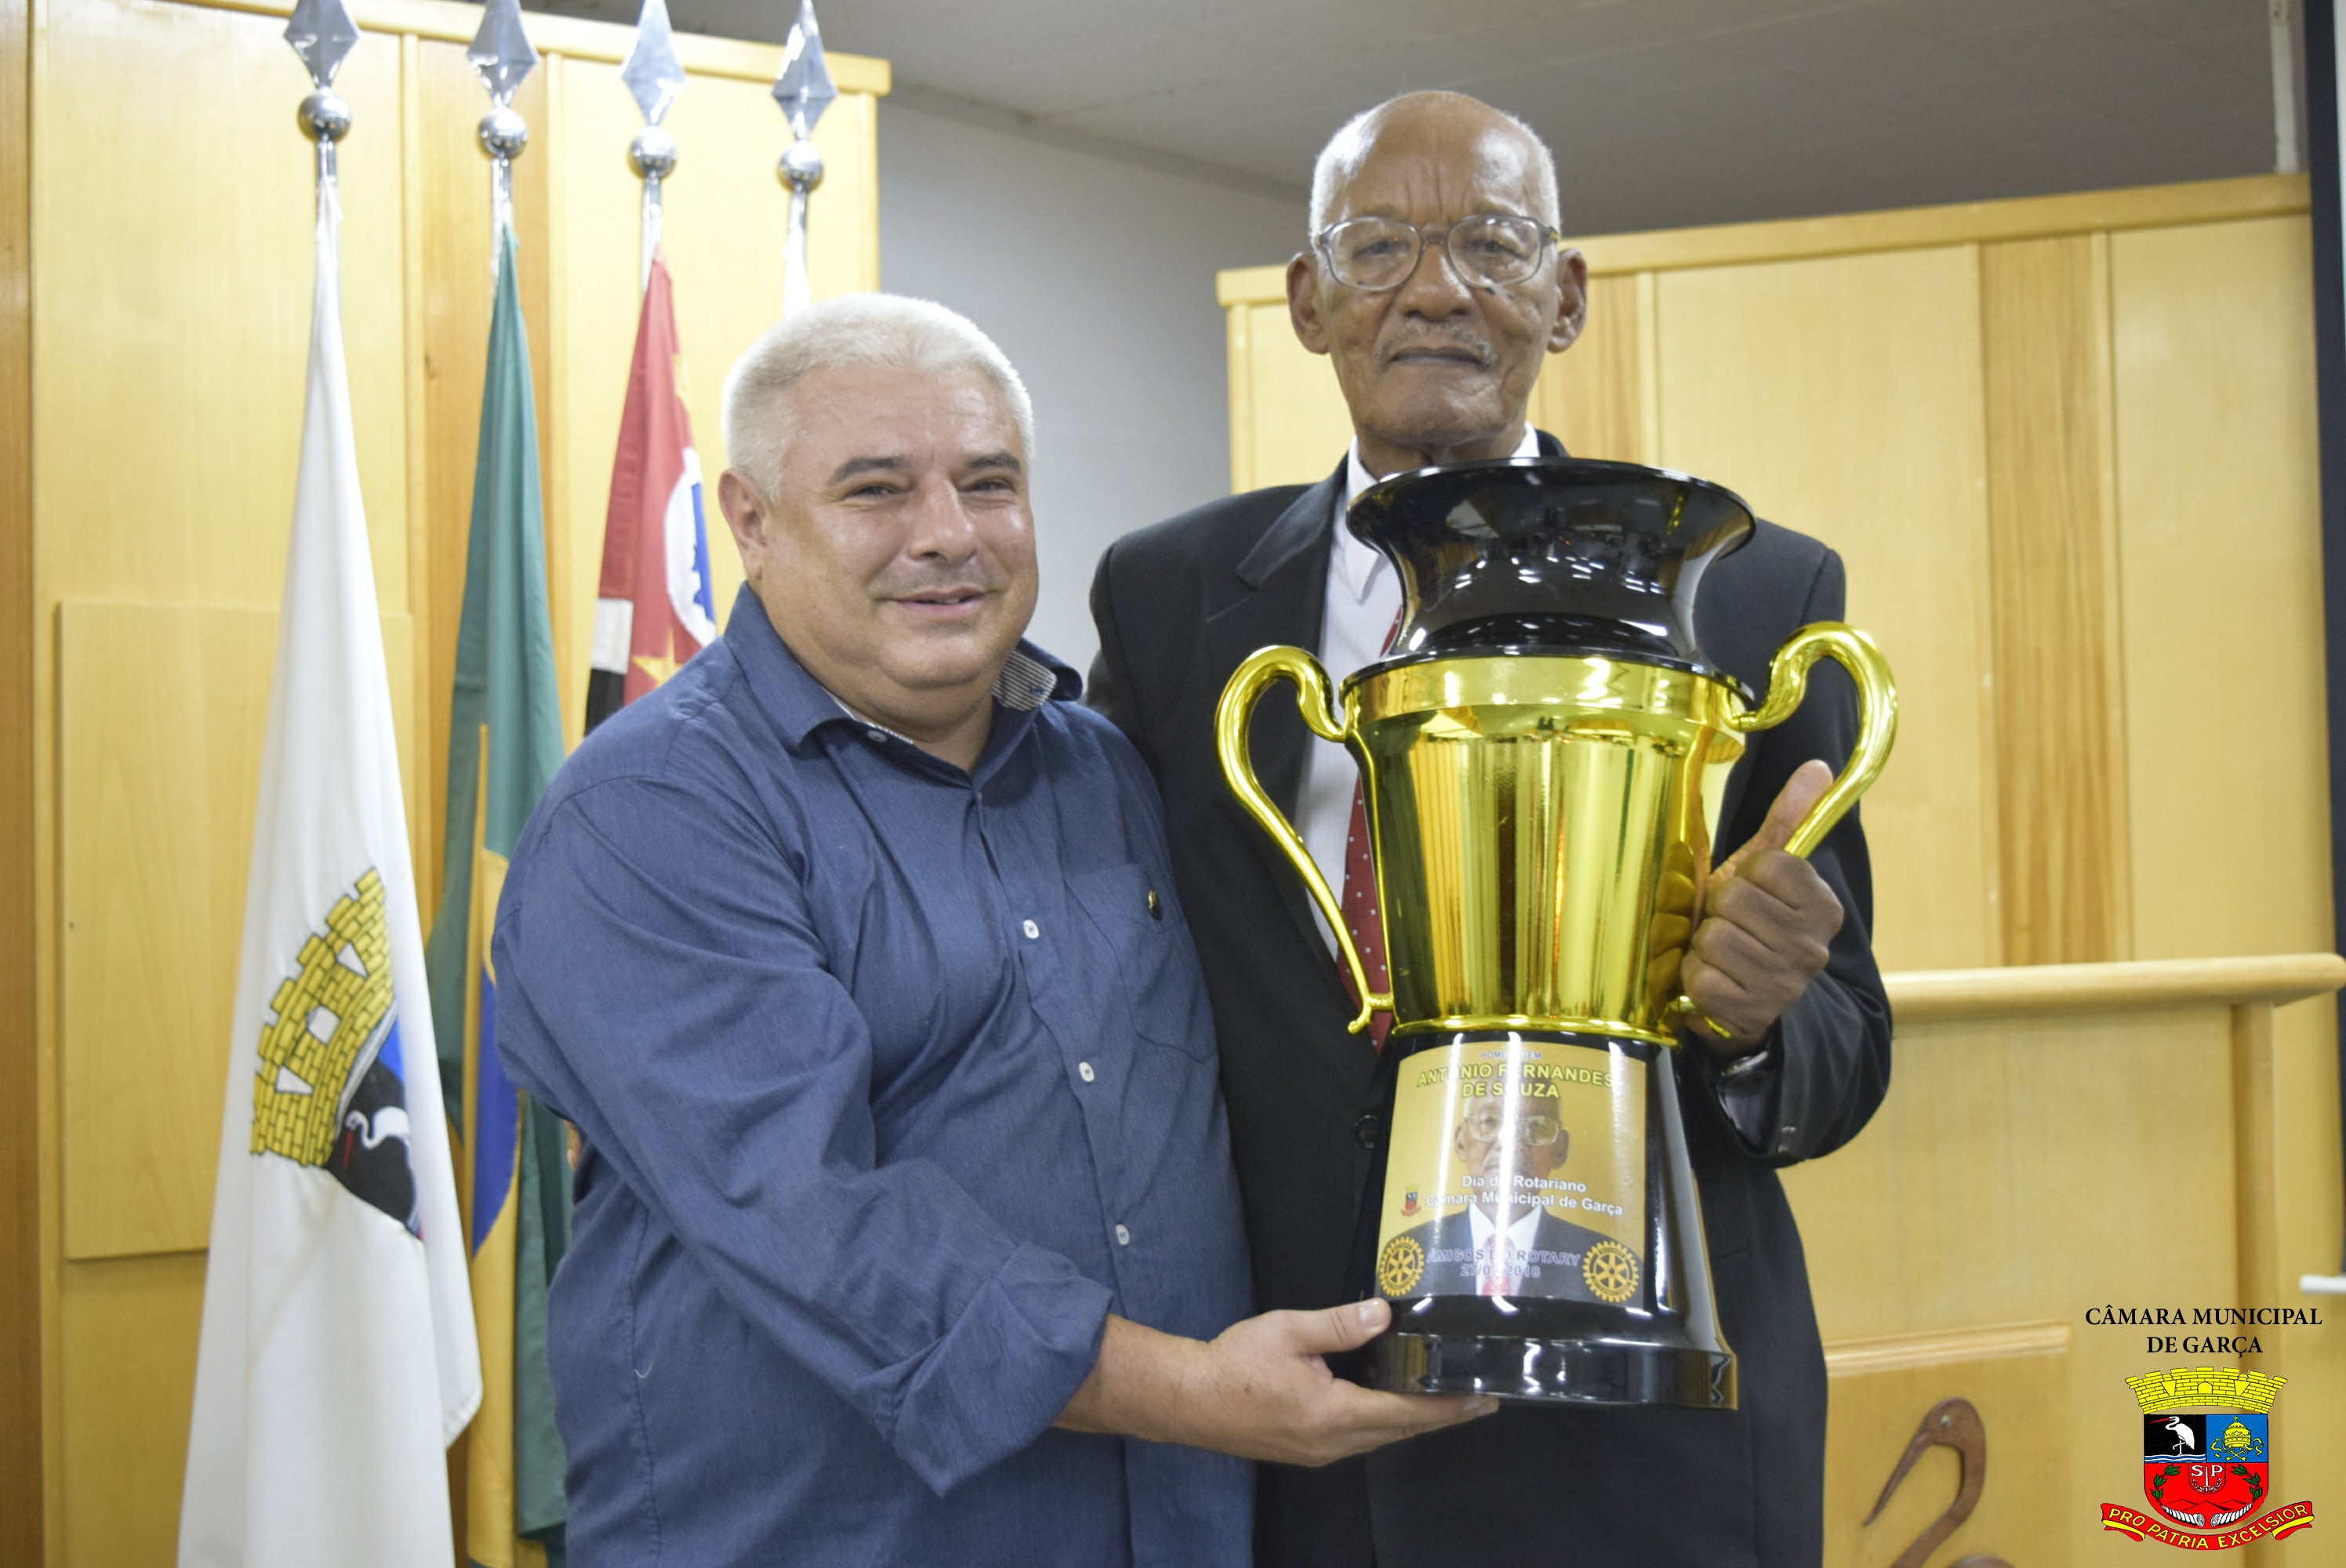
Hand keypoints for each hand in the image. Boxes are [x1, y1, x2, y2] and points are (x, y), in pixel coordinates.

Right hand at [1056, 1299, 1495, 1465]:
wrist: (1188, 1400)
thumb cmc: (1233, 1366)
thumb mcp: (1289, 1331)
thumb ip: (1341, 1324)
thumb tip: (1384, 1314)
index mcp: (1334, 1413)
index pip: (1406, 1412)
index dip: (1448, 1407)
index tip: (1480, 1399)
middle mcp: (1333, 1442)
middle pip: (1401, 1431)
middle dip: (1442, 1415)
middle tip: (1477, 1399)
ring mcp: (1320, 1451)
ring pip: (1381, 1438)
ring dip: (1413, 1420)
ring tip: (1443, 1400)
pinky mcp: (1307, 1449)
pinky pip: (1359, 1440)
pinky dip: (1385, 1423)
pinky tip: (1390, 1405)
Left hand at [1679, 759, 1844, 1057]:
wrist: (1741, 1000)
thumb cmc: (1748, 927)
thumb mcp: (1764, 874)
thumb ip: (1788, 821)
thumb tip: (1818, 766)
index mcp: (1822, 907)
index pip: (1769, 864)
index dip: (1746, 875)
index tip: (1751, 892)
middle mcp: (1812, 947)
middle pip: (1735, 899)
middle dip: (1719, 910)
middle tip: (1728, 924)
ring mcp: (1784, 984)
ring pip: (1715, 937)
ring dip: (1704, 945)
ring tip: (1719, 952)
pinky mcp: (1751, 1014)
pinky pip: (1701, 977)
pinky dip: (1695, 978)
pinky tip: (1712, 980)